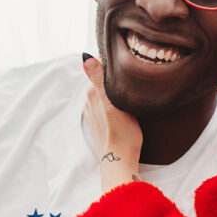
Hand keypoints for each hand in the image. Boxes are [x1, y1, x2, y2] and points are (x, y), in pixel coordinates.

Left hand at [82, 54, 142, 191]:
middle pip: (102, 81)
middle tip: (131, 75)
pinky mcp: (100, 123)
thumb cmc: (122, 132)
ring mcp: (94, 114)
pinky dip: (113, 103)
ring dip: (114, 91)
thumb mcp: (113, 101)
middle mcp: (89, 102)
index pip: (101, 69)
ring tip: (129, 90)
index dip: (113, 65)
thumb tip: (86, 56)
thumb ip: (99, 78)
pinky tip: (122, 107)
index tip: (126, 62)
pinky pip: (106, 106)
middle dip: (114, 78)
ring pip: (104, 94)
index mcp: (92, 93)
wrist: (120, 159)